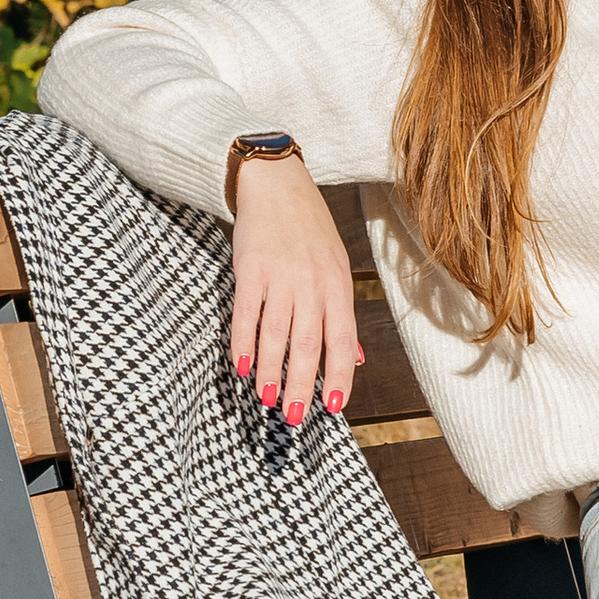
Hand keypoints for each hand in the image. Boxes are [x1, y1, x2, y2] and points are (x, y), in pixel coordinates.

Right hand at [230, 153, 360, 424]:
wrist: (276, 182)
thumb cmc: (309, 229)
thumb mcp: (336, 267)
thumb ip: (342, 315)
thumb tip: (357, 360)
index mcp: (338, 285)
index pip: (342, 340)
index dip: (339, 376)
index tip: (332, 406)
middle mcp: (313, 283)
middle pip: (308, 344)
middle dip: (302, 385)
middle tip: (295, 417)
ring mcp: (281, 276)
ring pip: (276, 335)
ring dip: (270, 372)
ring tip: (267, 400)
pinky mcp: (250, 269)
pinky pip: (246, 314)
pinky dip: (242, 344)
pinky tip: (241, 367)